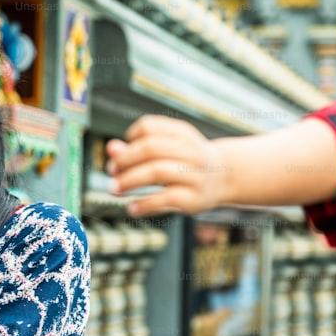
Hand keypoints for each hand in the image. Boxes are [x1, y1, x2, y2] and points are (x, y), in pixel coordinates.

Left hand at [105, 115, 229, 215]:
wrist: (225, 178)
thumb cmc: (186, 162)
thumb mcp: (166, 149)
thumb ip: (137, 148)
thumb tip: (111, 149)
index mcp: (182, 133)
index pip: (149, 126)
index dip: (131, 137)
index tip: (123, 151)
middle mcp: (191, 151)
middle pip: (150, 148)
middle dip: (125, 160)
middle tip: (111, 171)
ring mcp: (195, 175)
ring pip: (157, 171)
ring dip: (129, 180)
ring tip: (114, 189)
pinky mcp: (195, 198)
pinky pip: (166, 198)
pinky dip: (145, 203)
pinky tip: (132, 208)